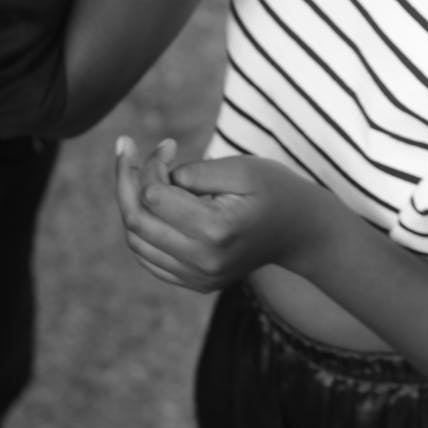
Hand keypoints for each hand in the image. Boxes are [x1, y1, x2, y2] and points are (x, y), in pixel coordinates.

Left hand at [115, 139, 334, 292]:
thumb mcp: (242, 168)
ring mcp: (198, 277)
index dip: (151, 164)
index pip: (153, 196)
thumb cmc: (275, 190)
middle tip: (126, 148)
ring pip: (137, 242)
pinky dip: (141, 228)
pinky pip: (149, 258)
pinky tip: (149, 200)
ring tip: (139, 171)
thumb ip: (196, 172)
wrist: (301, 232)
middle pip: (137, 221)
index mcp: (215, 230)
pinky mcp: (196, 282)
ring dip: (131, 202)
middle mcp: (202, 261)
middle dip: (126, 180)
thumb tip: (158, 178)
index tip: (169, 144)